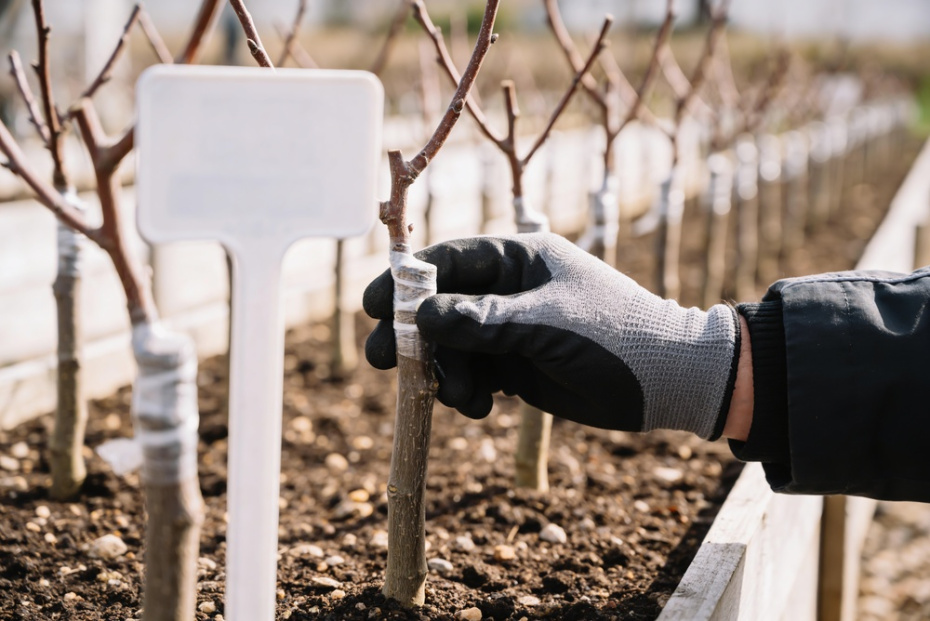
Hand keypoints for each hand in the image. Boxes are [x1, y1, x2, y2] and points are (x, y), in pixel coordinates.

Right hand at [364, 233, 739, 438]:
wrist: (668, 381)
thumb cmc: (615, 337)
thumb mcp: (546, 325)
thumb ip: (483, 321)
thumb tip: (420, 316)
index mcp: (519, 258)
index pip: (449, 260)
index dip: (407, 282)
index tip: (372, 306)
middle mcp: (509, 290)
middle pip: (440, 306)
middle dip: (412, 336)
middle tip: (383, 362)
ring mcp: (510, 328)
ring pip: (451, 346)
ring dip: (444, 373)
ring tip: (463, 399)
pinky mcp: (515, 364)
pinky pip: (472, 373)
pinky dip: (466, 391)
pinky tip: (481, 407)